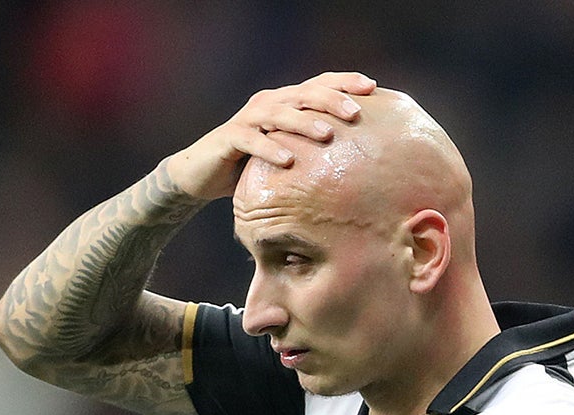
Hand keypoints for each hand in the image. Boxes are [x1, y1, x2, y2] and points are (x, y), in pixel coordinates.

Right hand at [159, 72, 376, 202]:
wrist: (202, 173)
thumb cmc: (251, 166)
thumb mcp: (286, 153)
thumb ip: (312, 150)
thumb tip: (356, 161)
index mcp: (285, 102)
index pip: (318, 84)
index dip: (344, 82)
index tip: (372, 87)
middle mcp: (268, 103)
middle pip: (304, 94)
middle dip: (331, 100)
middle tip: (354, 112)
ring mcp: (248, 118)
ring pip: (280, 113)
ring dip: (305, 123)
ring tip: (326, 134)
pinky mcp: (229, 137)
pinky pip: (252, 140)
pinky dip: (270, 148)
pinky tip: (288, 160)